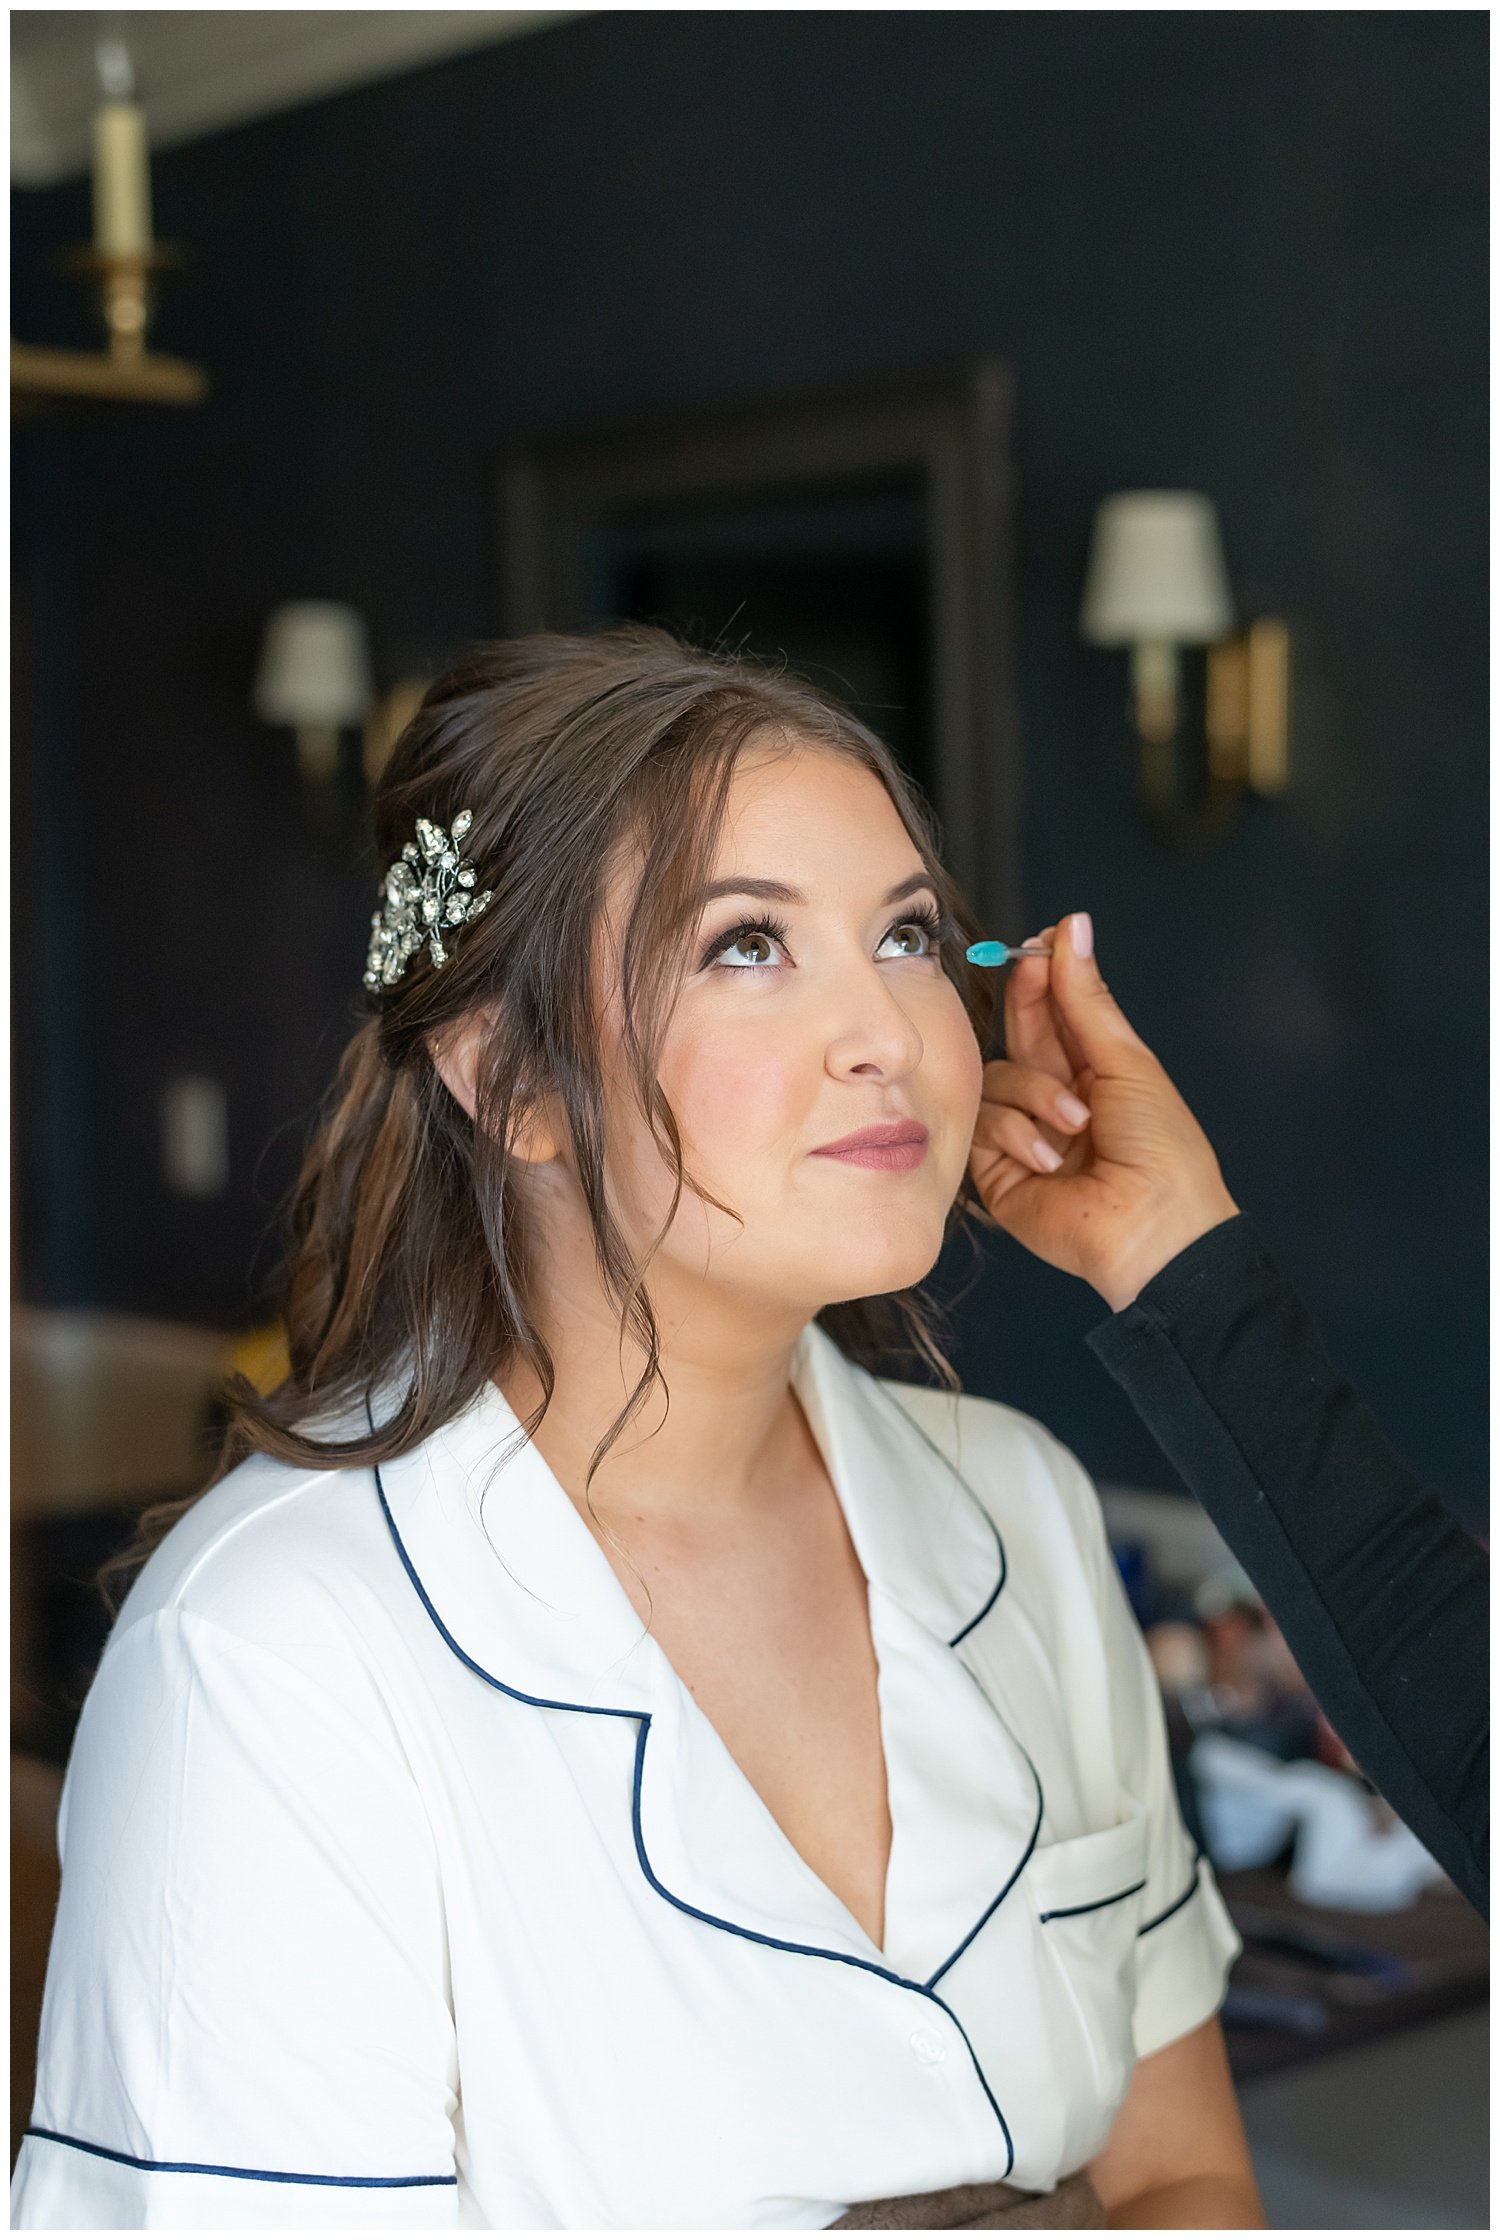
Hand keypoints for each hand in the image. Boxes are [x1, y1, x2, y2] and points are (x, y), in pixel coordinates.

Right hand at [966, 912, 1240, 1311]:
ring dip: (1035, 1094)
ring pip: (995, 1079)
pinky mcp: (995, 1171)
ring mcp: (1023, 1133)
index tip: (1040, 944)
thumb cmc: (1162, 1150)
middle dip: (1026, 1008)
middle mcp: (1053, 1098)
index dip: (1041, 976)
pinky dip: (1015, 1135)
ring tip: (1074, 1126)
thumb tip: (1073, 926)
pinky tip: (1049, 1159)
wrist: (1153, 1229)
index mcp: (1093, 1072)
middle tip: (1031, 974)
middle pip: (1017, 1036)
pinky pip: (982, 1125)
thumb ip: (1085, 998)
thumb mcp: (1126, 1062)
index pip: (1051, 1012)